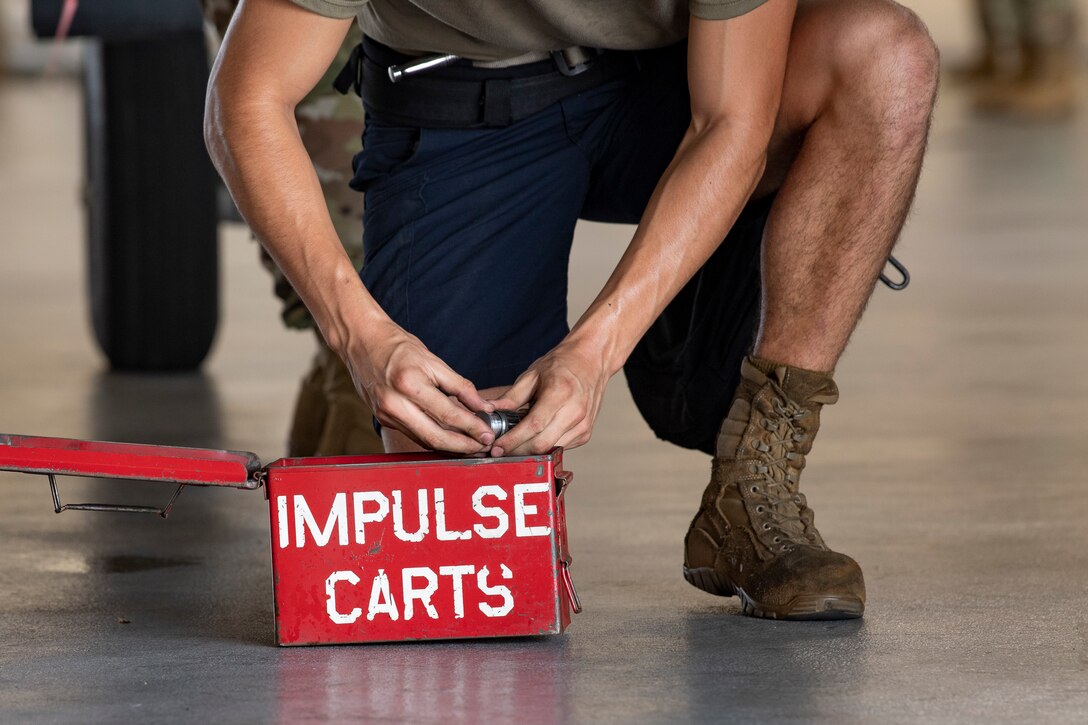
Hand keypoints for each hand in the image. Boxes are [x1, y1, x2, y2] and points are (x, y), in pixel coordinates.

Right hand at [342, 319, 495, 452]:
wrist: (361, 341)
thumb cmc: (397, 346)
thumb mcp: (433, 360)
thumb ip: (460, 386)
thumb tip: (483, 406)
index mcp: (409, 384)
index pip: (447, 414)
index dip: (471, 427)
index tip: (488, 434)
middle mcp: (395, 403)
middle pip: (435, 437)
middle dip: (463, 446)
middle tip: (483, 447)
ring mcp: (386, 414)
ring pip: (424, 440)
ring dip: (450, 447)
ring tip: (472, 446)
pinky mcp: (383, 418)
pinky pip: (413, 435)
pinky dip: (433, 439)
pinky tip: (450, 439)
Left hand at [486, 340, 611, 456]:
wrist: (592, 361)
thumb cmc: (562, 365)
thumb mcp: (533, 374)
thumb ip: (511, 396)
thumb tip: (490, 410)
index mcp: (560, 393)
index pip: (534, 425)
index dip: (513, 440)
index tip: (497, 447)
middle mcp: (575, 411)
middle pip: (542, 443)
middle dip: (518, 451)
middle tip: (500, 451)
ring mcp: (583, 424)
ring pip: (551, 449)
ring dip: (530, 451)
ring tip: (514, 444)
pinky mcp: (585, 433)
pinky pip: (560, 447)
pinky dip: (544, 446)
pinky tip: (534, 438)